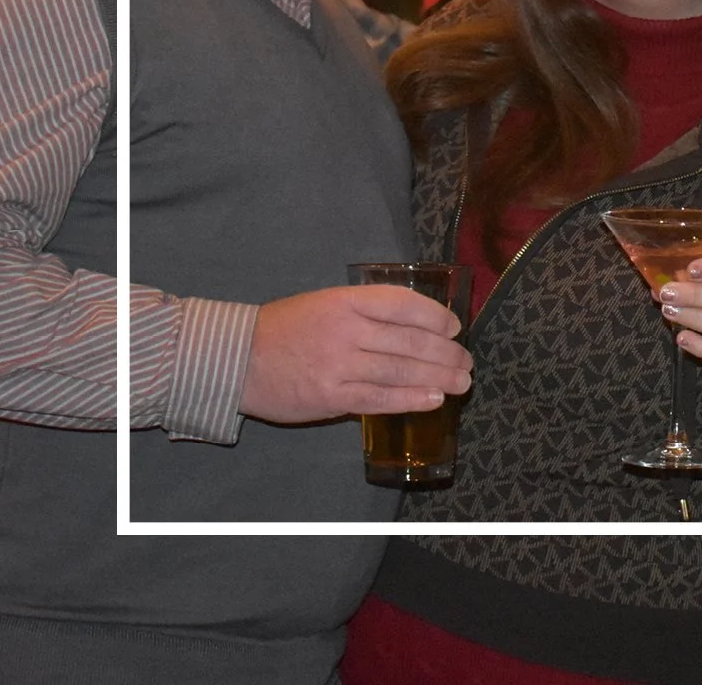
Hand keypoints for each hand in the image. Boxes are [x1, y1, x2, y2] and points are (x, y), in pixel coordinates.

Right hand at [240, 286, 472, 424]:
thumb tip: (416, 325)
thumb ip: (365, 310)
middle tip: (466, 362)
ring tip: (460, 382)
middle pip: (409, 341)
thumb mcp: (325, 303)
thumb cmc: (285, 329)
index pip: (403, 304)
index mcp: (346, 301)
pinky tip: (433, 400)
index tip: (454, 327)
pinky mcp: (330, 396)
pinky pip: (379, 398)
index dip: (435, 316)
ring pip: (400, 371)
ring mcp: (338, 365)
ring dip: (437, 377)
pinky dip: (410, 399)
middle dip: (445, 353)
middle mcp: (346, 330)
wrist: (235, 359)